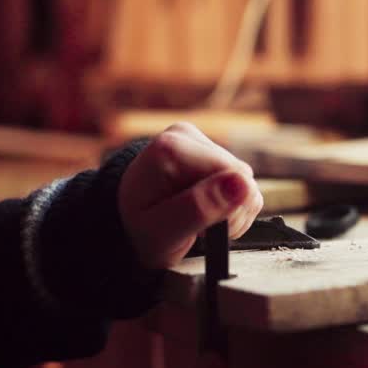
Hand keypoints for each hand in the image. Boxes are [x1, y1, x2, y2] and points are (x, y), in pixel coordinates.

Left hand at [118, 122, 262, 268]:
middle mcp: (185, 136)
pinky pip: (239, 178)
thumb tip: (242, 184)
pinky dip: (230, 202)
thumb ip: (200, 208)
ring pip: (244, 178)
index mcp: (171, 149)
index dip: (230, 209)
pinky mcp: (207, 150)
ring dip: (231, 209)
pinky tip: (207, 210)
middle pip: (242, 176)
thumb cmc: (138, 230)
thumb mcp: (163, 232)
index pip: (234, 176)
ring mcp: (196, 140)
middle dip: (230, 211)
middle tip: (200, 229)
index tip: (205, 229)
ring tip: (200, 222)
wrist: (122, 221)